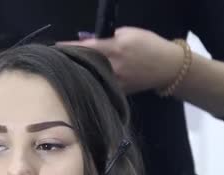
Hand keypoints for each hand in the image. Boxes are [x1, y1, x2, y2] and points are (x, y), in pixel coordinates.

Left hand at [58, 27, 183, 93]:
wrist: (168, 68)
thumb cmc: (149, 45)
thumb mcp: (129, 33)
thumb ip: (107, 37)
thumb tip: (87, 40)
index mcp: (116, 48)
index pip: (86, 48)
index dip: (69, 48)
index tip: (55, 48)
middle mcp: (114, 67)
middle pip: (86, 65)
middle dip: (72, 62)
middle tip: (58, 60)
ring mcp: (116, 82)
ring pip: (92, 78)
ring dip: (80, 74)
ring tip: (69, 71)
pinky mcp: (119, 91)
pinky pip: (101, 86)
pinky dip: (92, 82)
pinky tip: (84, 81)